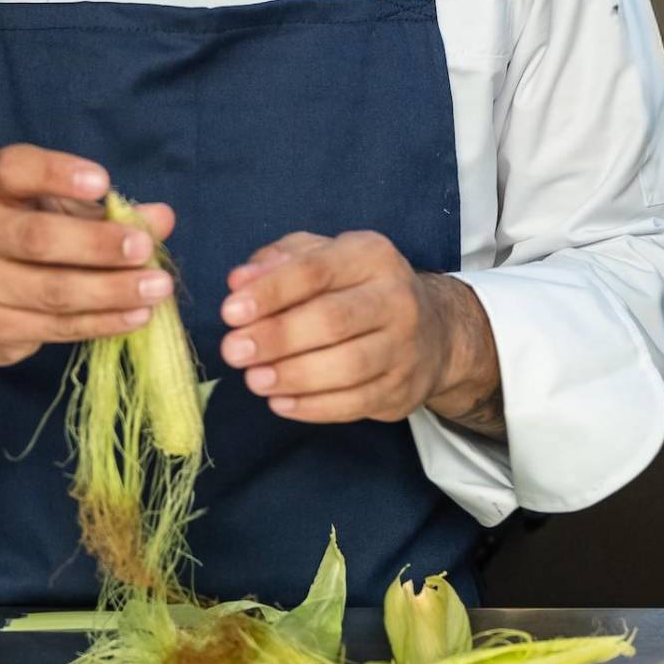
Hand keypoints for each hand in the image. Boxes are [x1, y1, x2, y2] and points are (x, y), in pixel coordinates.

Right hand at [0, 145, 175, 366]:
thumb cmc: (14, 237)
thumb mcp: (51, 209)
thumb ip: (103, 211)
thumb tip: (162, 218)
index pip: (14, 170)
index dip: (57, 174)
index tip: (103, 182)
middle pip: (39, 238)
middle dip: (98, 245)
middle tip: (144, 248)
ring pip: (54, 290)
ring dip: (113, 290)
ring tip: (158, 286)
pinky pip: (58, 326)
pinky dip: (104, 321)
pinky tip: (138, 314)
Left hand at [219, 230, 498, 425]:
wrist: (433, 331)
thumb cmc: (357, 288)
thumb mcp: (321, 257)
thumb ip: (277, 263)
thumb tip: (239, 282)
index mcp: (371, 256)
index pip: (316, 270)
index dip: (270, 292)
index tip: (230, 311)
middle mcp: (396, 297)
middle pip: (332, 320)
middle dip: (277, 337)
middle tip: (233, 351)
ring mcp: (405, 346)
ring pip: (347, 366)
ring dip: (293, 376)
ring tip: (254, 380)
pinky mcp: (403, 389)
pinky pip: (355, 403)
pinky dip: (313, 407)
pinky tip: (280, 402)